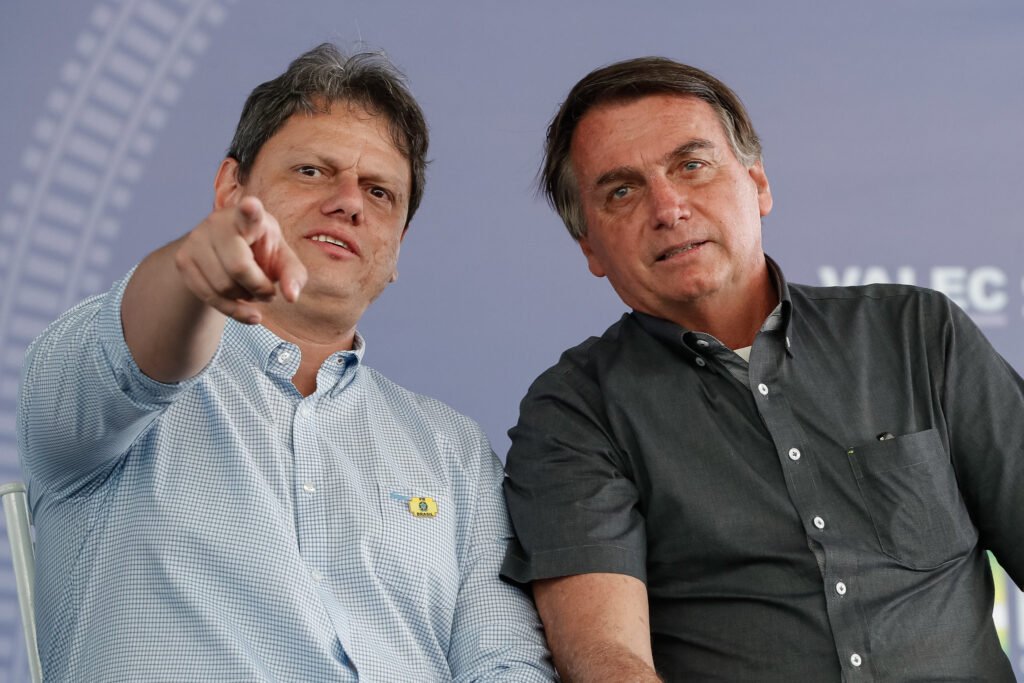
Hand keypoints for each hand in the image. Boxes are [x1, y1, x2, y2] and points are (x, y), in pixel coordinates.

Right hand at [174, 197, 306, 323]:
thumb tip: (291, 296)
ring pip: (223, 286)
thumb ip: (293, 276)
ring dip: (244, 299)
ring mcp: (197, 239)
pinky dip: (230, 309)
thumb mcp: (283, 260)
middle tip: (268, 291)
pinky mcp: (183, 260)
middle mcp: (219, 222)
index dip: (250, 210)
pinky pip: (208, 296)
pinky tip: (243, 307)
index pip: (249, 212)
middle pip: (238, 268)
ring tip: (252, 292)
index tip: (251, 205)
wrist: (225, 254)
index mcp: (250, 216)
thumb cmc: (262, 253)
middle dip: (258, 288)